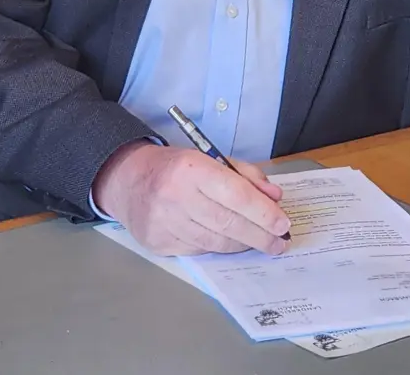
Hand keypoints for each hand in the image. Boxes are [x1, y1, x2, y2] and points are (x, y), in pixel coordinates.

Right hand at [93, 141, 291, 256]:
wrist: (127, 180)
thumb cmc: (175, 168)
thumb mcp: (209, 159)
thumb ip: (245, 176)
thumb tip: (274, 198)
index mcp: (191, 168)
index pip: (236, 194)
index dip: (263, 212)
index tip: (282, 223)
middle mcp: (175, 196)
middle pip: (228, 223)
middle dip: (259, 236)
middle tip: (279, 243)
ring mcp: (164, 222)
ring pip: (215, 242)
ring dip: (242, 245)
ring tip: (260, 243)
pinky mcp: (157, 243)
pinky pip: (199, 250)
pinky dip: (219, 248)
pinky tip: (230, 243)